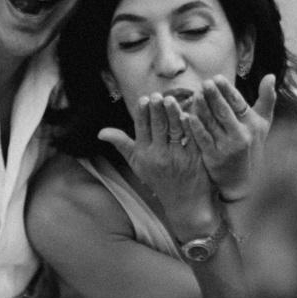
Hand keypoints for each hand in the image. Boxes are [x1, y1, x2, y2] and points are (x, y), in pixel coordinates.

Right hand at [98, 93, 214, 224]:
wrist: (184, 203)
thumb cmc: (159, 180)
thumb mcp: (137, 165)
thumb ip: (122, 145)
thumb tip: (101, 132)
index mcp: (144, 154)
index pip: (142, 129)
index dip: (143, 113)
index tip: (143, 99)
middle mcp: (159, 156)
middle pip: (158, 127)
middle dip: (157, 110)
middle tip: (157, 95)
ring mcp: (178, 157)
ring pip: (174, 131)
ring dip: (173, 113)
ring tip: (171, 99)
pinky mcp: (195, 159)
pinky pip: (191, 139)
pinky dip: (189, 126)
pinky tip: (188, 114)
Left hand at [178, 75, 277, 199]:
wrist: (244, 182)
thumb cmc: (252, 148)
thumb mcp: (263, 124)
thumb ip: (267, 99)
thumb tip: (271, 76)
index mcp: (252, 124)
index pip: (238, 103)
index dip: (227, 90)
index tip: (216, 78)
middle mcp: (242, 135)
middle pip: (224, 111)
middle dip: (214, 96)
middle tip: (204, 83)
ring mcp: (227, 147)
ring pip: (212, 123)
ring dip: (202, 108)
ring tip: (195, 95)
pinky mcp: (214, 157)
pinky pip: (203, 139)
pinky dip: (195, 127)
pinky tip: (188, 116)